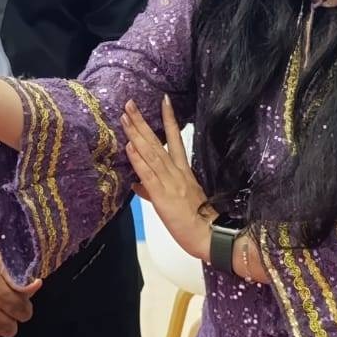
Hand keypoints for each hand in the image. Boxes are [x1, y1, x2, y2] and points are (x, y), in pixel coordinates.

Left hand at [122, 96, 212, 261]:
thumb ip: (153, 190)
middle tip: (130, 103)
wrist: (210, 236)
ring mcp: (170, 181)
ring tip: (125, 117)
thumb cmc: (196, 221)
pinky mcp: (163, 195)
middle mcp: (176, 172)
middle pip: (157, 141)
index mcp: (182, 171)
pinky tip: (130, 146)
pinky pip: (148, 174)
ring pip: (151, 153)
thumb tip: (137, 184)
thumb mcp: (175, 201)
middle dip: (142, 121)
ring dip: (136, 134)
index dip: (169, 119)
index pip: (175, 139)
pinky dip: (138, 159)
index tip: (163, 100)